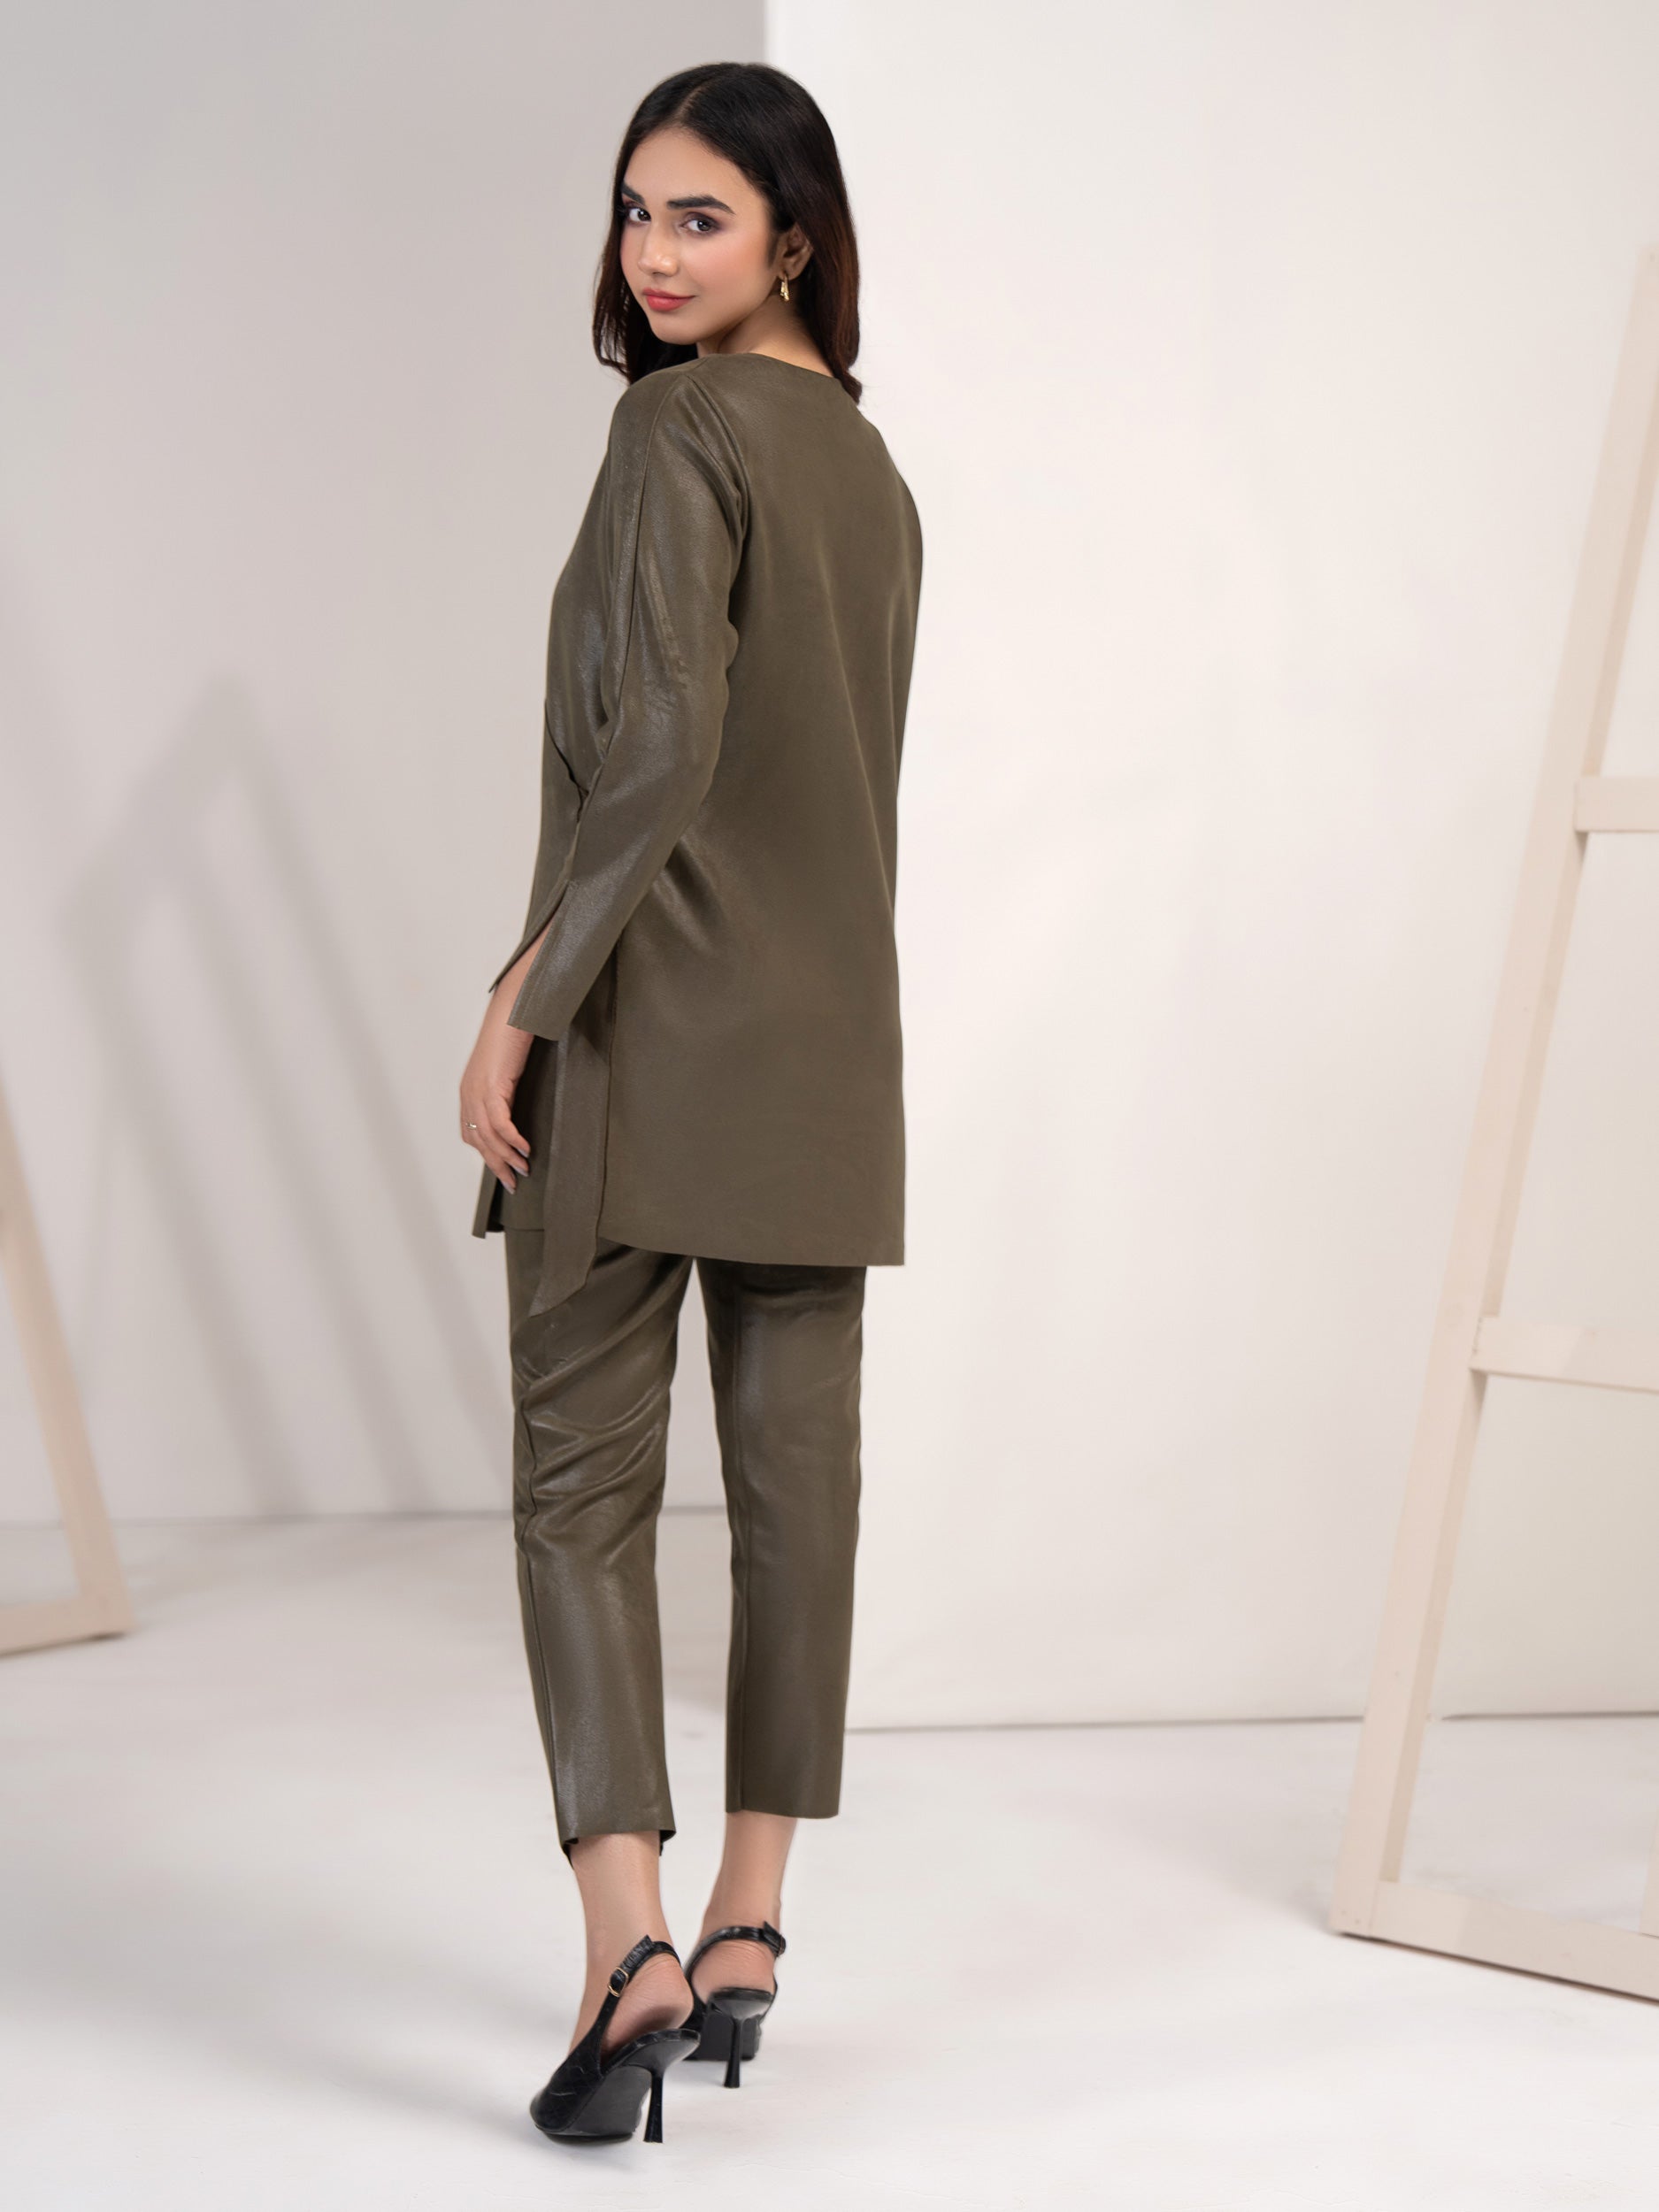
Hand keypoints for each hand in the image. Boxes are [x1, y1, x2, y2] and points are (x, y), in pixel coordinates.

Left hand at [461, 978, 537, 1190]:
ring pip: (489, 1136)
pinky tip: (525, 1149)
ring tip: (524, 1170)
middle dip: (497, 1165)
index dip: (486, 1155)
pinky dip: (512, 1140)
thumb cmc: (511, 1033)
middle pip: (479, 1141)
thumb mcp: (504, 1067)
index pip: (471, 1134)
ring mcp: (478, 1091)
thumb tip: (517, 1105)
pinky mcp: (493, 1086)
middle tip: (514, 1183)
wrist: (513, 1008)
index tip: (503, 1170)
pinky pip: (501, 1123)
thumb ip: (505, 1087)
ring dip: (507, 1157)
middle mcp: (468, 1094)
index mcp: (469, 1091)